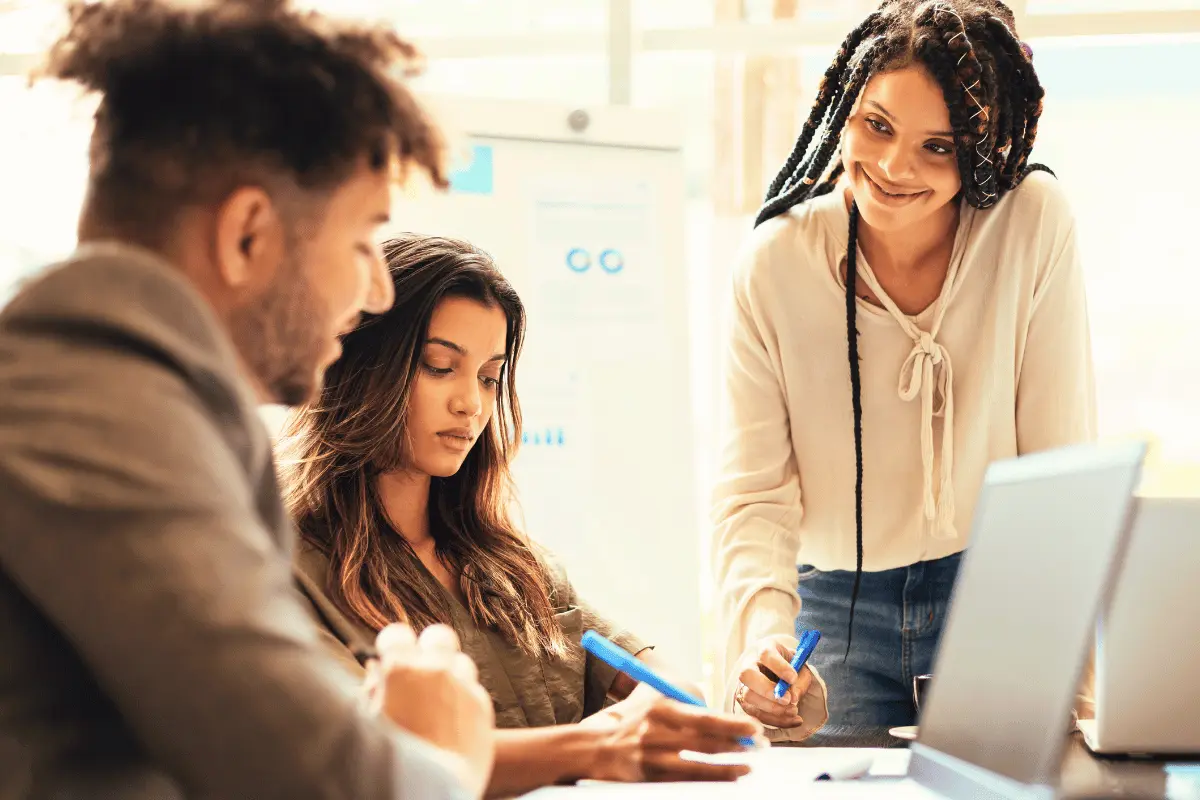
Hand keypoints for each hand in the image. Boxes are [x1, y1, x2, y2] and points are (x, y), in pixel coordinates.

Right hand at [365, 623, 495, 797]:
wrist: (432, 791)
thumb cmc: (390, 760)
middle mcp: (435, 670)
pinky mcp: (483, 706)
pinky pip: (473, 689)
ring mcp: (462, 686)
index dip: (391, 643)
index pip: (396, 633)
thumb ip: (373, 690)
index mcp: (400, 670)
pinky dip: (463, 699)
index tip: (389, 656)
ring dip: (449, 674)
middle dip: (429, 647)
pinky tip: (451, 722)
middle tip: (419, 669)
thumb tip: (378, 671)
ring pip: (460, 662)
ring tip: (436, 702)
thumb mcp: (367, 723)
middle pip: (438, 635)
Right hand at [579, 688, 762, 782]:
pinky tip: (726, 780)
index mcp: (660, 709)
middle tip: (761, 746)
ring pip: (698, 768)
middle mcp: (656, 734)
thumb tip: (719, 710)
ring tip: (748, 768)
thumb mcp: (652, 696)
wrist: (594, 746)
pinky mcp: (648, 779)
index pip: (704, 718)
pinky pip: (685, 784)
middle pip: (705, 743)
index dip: (732, 725)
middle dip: (737, 746)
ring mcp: (651, 759)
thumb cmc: (631, 718)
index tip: (754, 728)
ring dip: (727, 769)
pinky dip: (708, 783)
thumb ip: (683, 697)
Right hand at [732, 635, 814, 728]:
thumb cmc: (791, 668)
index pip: (765, 654)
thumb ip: (800, 681)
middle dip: (767, 690)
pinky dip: (776, 720)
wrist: (781, 673)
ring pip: (748, 697)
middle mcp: (749, 664)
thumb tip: (793, 698)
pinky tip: (794, 720)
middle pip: (747, 675)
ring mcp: (744, 684)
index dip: (778, 667)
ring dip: (772, 709)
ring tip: (794, 711)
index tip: (793, 678)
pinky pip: (756, 714)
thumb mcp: (801, 669)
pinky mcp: (746, 702)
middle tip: (788, 700)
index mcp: (764, 648)